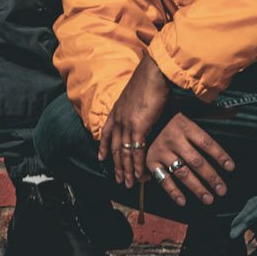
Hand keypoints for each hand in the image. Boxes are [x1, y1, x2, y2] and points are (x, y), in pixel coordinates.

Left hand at [96, 52, 173, 188]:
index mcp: (117, 109)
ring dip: (126, 170)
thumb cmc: (151, 79)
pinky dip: (137, 165)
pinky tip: (139, 175)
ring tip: (128, 183)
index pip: (105, 132)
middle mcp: (118, 118)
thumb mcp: (138, 94)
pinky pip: (136, 151)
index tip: (101, 158)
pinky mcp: (139, 127)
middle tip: (118, 179)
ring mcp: (127, 123)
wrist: (155, 72)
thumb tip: (144, 109)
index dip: (102, 146)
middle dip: (116, 165)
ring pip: (123, 152)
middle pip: (113, 147)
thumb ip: (137, 105)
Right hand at [145, 113, 235, 206]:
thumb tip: (234, 111)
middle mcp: (174, 139)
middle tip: (223, 190)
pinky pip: (163, 179)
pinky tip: (183, 202)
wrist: (141, 116)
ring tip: (209, 199)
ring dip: (197, 188)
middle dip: (211, 177)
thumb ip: (211, 112)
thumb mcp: (189, 108)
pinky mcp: (151, 161)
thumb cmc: (171, 113)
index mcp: (185, 126)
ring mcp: (161, 151)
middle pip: (197, 162)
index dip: (220, 156)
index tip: (231, 168)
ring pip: (182, 173)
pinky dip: (172, 192)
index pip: (207, 143)